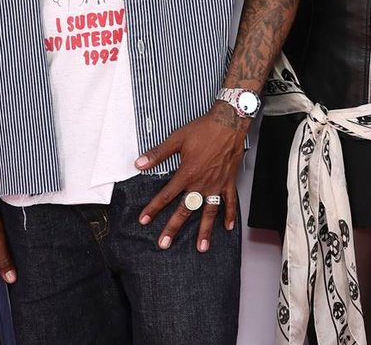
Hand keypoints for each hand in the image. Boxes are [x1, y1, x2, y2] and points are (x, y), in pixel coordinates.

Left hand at [135, 107, 246, 251]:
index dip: (153, 208)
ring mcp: (216, 185)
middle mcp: (201, 183)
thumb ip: (158, 154)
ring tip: (201, 248)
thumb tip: (139, 164)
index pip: (166, 195)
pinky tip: (227, 227)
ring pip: (209, 212)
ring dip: (204, 231)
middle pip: (185, 210)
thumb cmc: (204, 129)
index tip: (144, 220)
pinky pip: (230, 202)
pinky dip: (229, 215)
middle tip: (164, 243)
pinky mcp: (228, 182)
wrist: (229, 123)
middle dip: (173, 228)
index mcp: (187, 173)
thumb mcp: (177, 139)